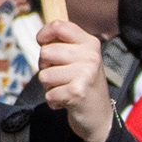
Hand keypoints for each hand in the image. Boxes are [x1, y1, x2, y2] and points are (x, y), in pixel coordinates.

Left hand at [36, 17, 115, 141]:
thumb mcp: (80, 58)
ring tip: (64, 88)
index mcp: (90, 43)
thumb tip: (42, 35)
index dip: (44, 34)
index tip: (42, 43)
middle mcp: (90, 56)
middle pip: (46, 52)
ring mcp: (86, 74)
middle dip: (46, 67)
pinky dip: (53, 100)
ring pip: (44, 75)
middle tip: (60, 76)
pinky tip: (66, 101)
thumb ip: (64, 44)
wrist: (99, 115)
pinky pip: (48, 93)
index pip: (58, 26)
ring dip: (49, 86)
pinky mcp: (78, 92)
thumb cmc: (84, 84)